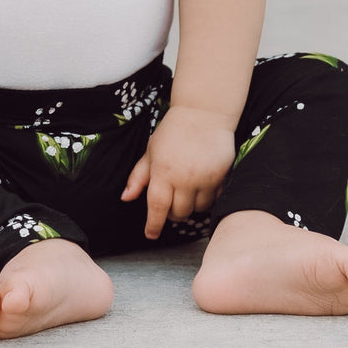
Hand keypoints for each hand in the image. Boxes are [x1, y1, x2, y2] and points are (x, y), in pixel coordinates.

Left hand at [121, 106, 236, 239]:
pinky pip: (214, 199)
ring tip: (187, 189)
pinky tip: (202, 184)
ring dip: (191, 205)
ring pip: (198, 209)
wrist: (203, 113)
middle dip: (173, 213)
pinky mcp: (221, 177)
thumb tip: (125, 198)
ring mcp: (205, 179)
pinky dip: (207, 198)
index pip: (157, 207)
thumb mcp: (151, 151)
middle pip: (179, 213)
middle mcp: (184, 178)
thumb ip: (138, 177)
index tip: (151, 234)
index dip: (153, 225)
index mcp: (163, 172)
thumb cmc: (173, 131)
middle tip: (171, 201)